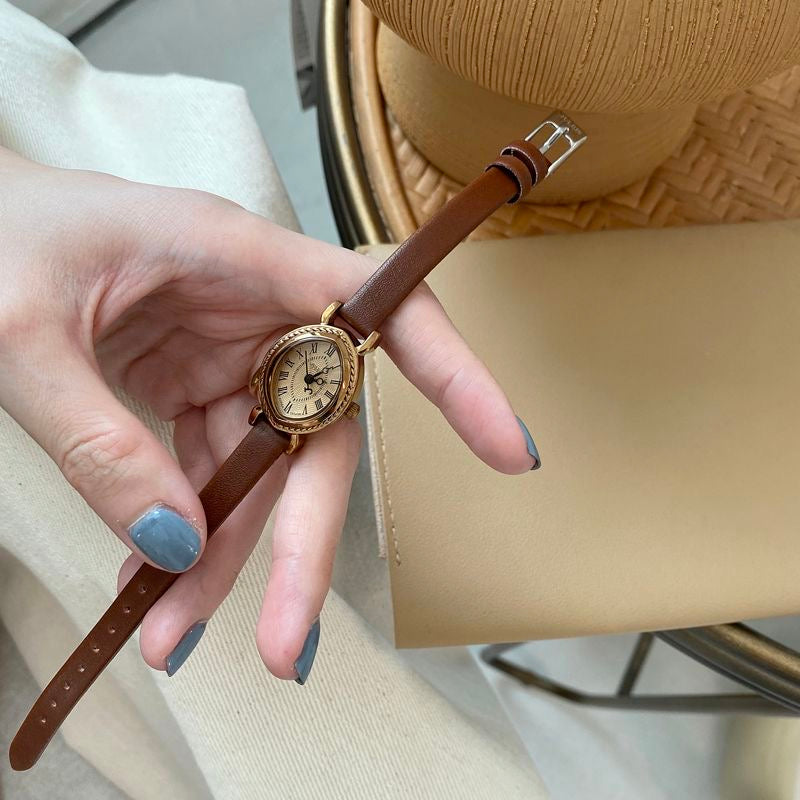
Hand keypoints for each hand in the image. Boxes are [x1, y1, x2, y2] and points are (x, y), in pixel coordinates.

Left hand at [0, 149, 535, 680]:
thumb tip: (172, 543)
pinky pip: (214, 472)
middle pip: (318, 430)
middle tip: (287, 645)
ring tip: (175, 636)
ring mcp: (226, 352)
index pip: (375, 307)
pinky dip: (188, 533)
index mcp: (234, 254)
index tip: (507, 450)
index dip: (453, 376)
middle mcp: (251, 307)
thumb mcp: (21, 334)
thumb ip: (97, 439)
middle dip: (304, 541)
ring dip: (228, 559)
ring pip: (264, 470)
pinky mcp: (194, 387)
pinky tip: (155, 586)